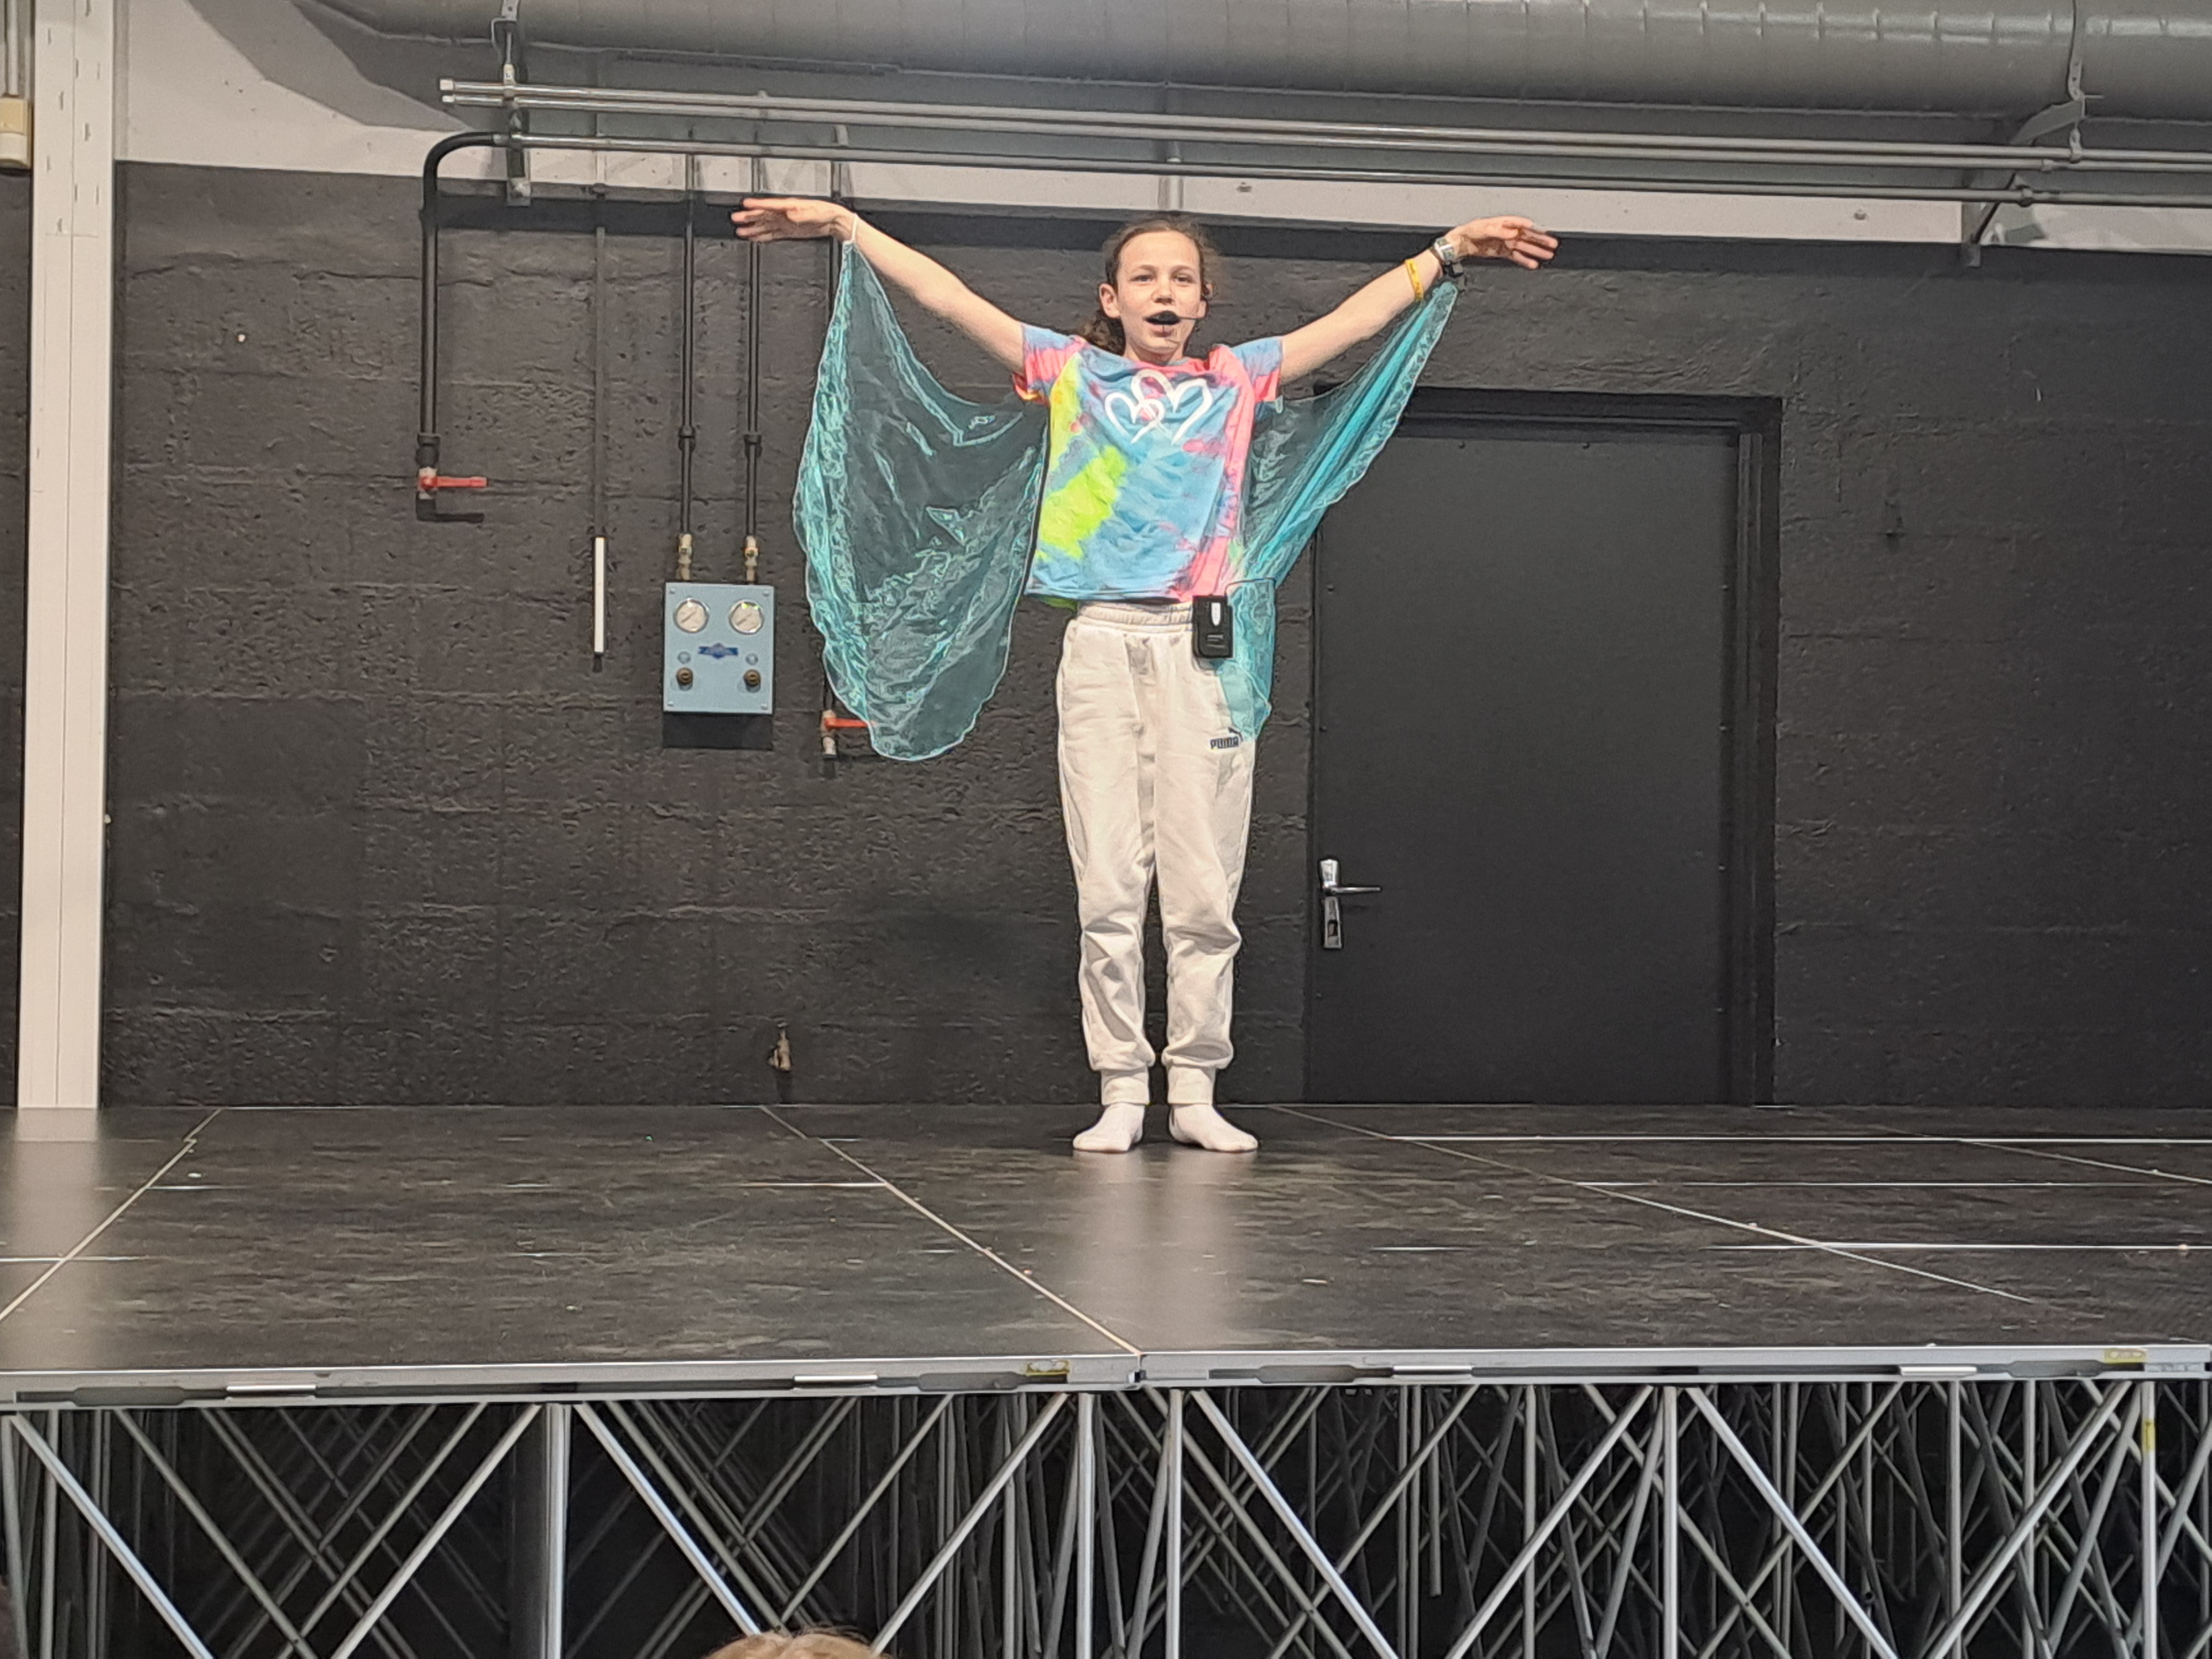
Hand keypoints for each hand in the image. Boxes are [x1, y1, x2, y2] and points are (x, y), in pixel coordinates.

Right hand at [732, 197, 854, 241]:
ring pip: (765, 225)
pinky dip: (762, 236)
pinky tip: (754, 238)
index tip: (745, 204)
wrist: (833, 221)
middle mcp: (784, 213)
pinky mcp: (788, 231)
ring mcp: (785, 222)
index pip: (770, 205)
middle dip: (749, 217)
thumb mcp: (814, 213)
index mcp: (789, 205)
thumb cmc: (825, 212)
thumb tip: (789, 214)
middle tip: (735, 218)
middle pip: (763, 215)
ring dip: (753, 228)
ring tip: (740, 232)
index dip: (757, 205)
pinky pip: (772, 234)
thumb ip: (801, 215)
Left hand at [1447, 216, 1558, 269]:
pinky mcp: (1502, 252)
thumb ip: (1498, 231)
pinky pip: (1516, 256)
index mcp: (1502, 223)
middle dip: (1540, 240)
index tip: (1539, 229)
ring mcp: (1505, 242)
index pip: (1519, 223)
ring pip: (1524, 247)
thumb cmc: (1469, 232)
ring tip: (1548, 255)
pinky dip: (1524, 260)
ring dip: (1536, 251)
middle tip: (1553, 244)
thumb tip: (1513, 233)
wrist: (1459, 243)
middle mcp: (1506, 232)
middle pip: (1526, 236)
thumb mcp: (1481, 229)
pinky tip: (1533, 264)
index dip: (1528, 226)